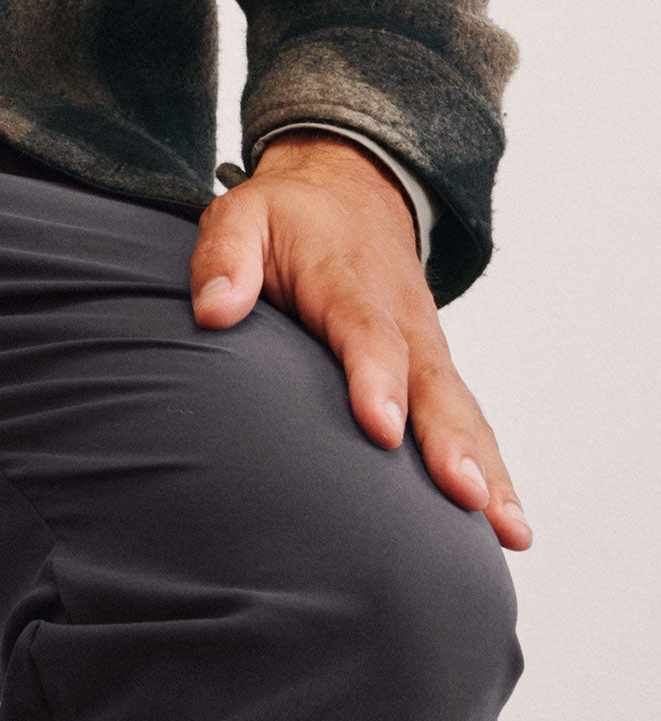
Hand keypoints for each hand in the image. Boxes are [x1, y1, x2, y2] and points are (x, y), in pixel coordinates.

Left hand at [189, 130, 529, 551]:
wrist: (349, 190)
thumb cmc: (286, 218)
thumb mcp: (241, 214)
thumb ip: (224, 256)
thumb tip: (212, 312)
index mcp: (345, 278)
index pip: (364, 329)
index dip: (376, 377)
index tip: (381, 428)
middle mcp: (399, 316)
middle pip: (429, 380)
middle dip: (449, 439)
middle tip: (466, 492)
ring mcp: (426, 345)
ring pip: (460, 409)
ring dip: (485, 467)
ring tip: (507, 530)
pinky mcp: (436, 370)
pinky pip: (469, 420)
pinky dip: (494, 469)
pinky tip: (508, 528)